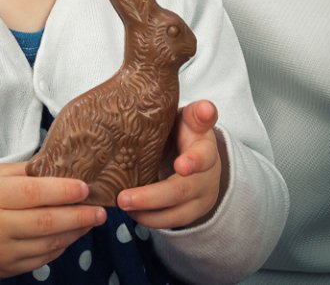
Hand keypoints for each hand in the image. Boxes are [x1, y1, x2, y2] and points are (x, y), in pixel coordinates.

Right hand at [0, 162, 106, 278]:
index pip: (33, 193)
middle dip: (78, 216)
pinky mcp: (6, 268)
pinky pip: (41, 260)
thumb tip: (66, 165)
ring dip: (74, 233)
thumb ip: (29, 171)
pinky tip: (71, 235)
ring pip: (47, 244)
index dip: (63, 191)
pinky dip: (60, 247)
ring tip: (91, 221)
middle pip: (45, 222)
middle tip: (100, 210)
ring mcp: (1, 251)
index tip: (86, 187)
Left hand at [118, 100, 225, 228]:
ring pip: (177, 213)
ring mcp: (200, 199)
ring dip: (147, 212)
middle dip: (152, 196)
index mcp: (206, 148)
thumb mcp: (190, 119)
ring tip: (122, 206)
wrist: (198, 155)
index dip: (194, 161)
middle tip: (123, 198)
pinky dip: (150, 219)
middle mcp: (207, 177)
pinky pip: (171, 222)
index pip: (204, 154)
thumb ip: (196, 114)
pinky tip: (132, 212)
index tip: (181, 165)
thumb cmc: (186, 132)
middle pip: (182, 190)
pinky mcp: (190, 213)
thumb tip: (205, 108)